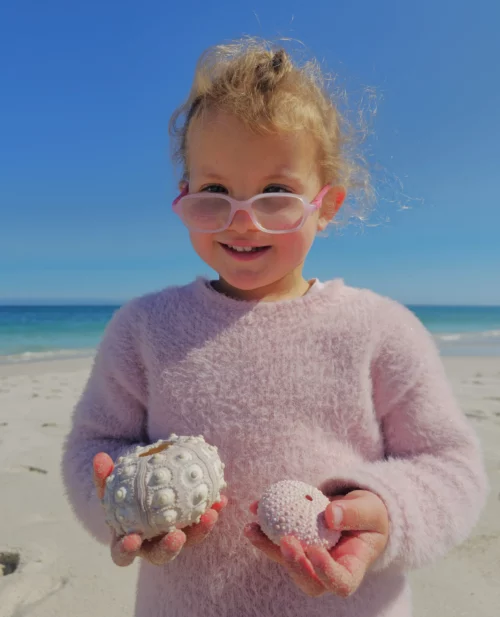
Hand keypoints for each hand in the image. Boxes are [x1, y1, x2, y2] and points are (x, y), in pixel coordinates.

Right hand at [93, 452, 226, 566]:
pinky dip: (211, 512)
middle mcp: (151, 545)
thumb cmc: (123, 493)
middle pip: (160, 555)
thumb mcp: (112, 486)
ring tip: (211, 513)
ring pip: (188, 541)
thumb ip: (104, 476)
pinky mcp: (192, 528)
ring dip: (201, 530)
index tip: (132, 540)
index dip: (126, 550)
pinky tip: (221, 499)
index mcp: (126, 541)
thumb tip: (100, 459)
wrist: (144, 491)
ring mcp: (173, 538)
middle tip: (177, 535)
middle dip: (170, 548)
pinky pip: (202, 524)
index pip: (123, 553)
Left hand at [244, 489, 388, 597]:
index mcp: (353, 566)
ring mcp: (310, 560)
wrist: (357, 508)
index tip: (315, 550)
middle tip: (285, 540)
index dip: (326, 574)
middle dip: (293, 565)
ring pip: (288, 562)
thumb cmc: (370, 512)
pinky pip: (278, 540)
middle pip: (309, 582)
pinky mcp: (297, 546)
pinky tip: (254, 508)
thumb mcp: (370, 508)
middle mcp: (329, 570)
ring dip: (268, 546)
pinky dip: (265, 526)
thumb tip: (330, 515)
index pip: (341, 583)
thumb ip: (354, 512)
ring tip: (252, 528)